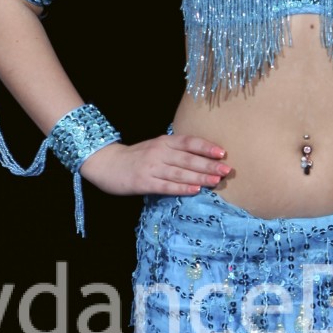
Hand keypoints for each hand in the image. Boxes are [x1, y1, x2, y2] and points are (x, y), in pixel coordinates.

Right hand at [78, 133, 230, 196]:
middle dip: (209, 165)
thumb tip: (203, 158)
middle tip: (226, 170)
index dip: (206, 147)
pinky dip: (181, 188)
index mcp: (164, 142)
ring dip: (199, 177)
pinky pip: (166, 186)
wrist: (106, 163)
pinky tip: (195, 190)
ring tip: (216, 181)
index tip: (222, 153)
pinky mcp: (144, 183)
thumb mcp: (156, 147)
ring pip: (180, 173)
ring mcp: (151, 168)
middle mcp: (159, 152)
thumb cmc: (136, 157)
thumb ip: (175, 150)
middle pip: (188, 158)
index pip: (188, 142)